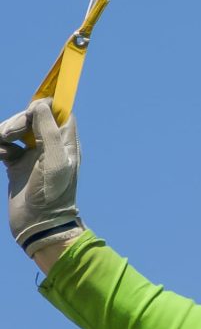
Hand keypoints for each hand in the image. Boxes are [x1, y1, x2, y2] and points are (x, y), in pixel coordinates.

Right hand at [0, 99, 84, 256]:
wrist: (40, 224)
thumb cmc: (53, 192)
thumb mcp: (54, 159)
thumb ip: (49, 130)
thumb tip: (42, 104)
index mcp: (66, 142)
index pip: (60, 113)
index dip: (47, 105)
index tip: (32, 106)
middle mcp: (51, 146)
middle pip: (33, 118)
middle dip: (18, 120)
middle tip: (10, 134)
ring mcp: (33, 155)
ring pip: (16, 130)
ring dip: (5, 131)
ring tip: (1, 144)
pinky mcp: (17, 165)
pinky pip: (5, 145)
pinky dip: (0, 145)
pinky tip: (0, 153)